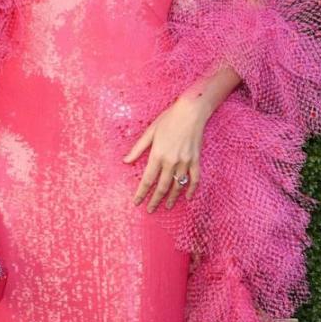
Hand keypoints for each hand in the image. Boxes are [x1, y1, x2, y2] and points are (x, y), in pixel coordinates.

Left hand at [122, 95, 209, 211]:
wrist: (191, 111)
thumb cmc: (169, 119)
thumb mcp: (150, 132)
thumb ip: (138, 148)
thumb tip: (125, 161)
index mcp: (158, 154)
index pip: (148, 179)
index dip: (142, 193)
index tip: (137, 203)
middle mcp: (171, 161)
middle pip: (162, 186)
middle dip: (155, 200)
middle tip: (150, 210)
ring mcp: (185, 161)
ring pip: (178, 185)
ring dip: (172, 198)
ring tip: (168, 207)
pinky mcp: (196, 160)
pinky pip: (194, 178)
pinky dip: (191, 189)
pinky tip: (188, 197)